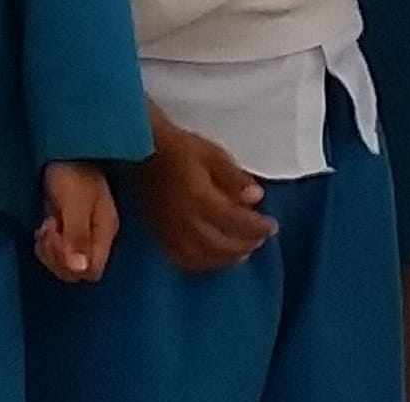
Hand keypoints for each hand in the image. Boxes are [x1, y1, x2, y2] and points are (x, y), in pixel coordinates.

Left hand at [33, 159, 118, 282]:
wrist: (64, 147)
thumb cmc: (71, 170)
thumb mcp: (74, 201)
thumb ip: (77, 234)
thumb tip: (80, 270)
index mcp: (104, 231)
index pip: (93, 271)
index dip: (70, 264)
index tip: (56, 236)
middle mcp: (95, 236)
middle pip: (78, 271)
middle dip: (57, 257)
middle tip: (47, 229)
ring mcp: (82, 232)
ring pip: (67, 263)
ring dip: (50, 250)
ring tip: (45, 225)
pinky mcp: (68, 226)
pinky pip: (59, 250)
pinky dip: (47, 243)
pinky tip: (43, 225)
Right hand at [134, 116, 272, 273]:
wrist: (138, 147)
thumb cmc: (178, 147)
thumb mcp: (211, 153)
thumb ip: (234, 177)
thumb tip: (256, 198)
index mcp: (198, 197)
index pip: (236, 222)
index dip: (258, 227)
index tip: (271, 225)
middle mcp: (183, 220)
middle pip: (222, 244)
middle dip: (246, 244)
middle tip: (260, 238)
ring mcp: (168, 230)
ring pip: (203, 257)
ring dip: (227, 258)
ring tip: (241, 251)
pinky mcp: (158, 234)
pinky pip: (182, 259)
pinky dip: (202, 263)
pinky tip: (213, 257)